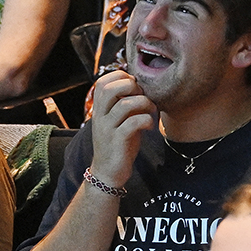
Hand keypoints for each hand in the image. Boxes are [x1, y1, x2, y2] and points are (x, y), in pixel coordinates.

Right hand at [88, 68, 158, 186]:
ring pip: (125, 104)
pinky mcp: (117, 141)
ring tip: (151, 112)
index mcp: (99, 108)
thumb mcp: (118, 121)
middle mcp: (100, 116)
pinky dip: (147, 120)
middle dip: (132, 86)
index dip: (121, 77)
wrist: (108, 173)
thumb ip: (126, 104)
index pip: (103, 81)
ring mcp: (107, 128)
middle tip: (143, 97)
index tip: (136, 88)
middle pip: (110, 88)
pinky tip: (150, 127)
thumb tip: (143, 86)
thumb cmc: (118, 144)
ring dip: (144, 104)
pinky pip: (133, 122)